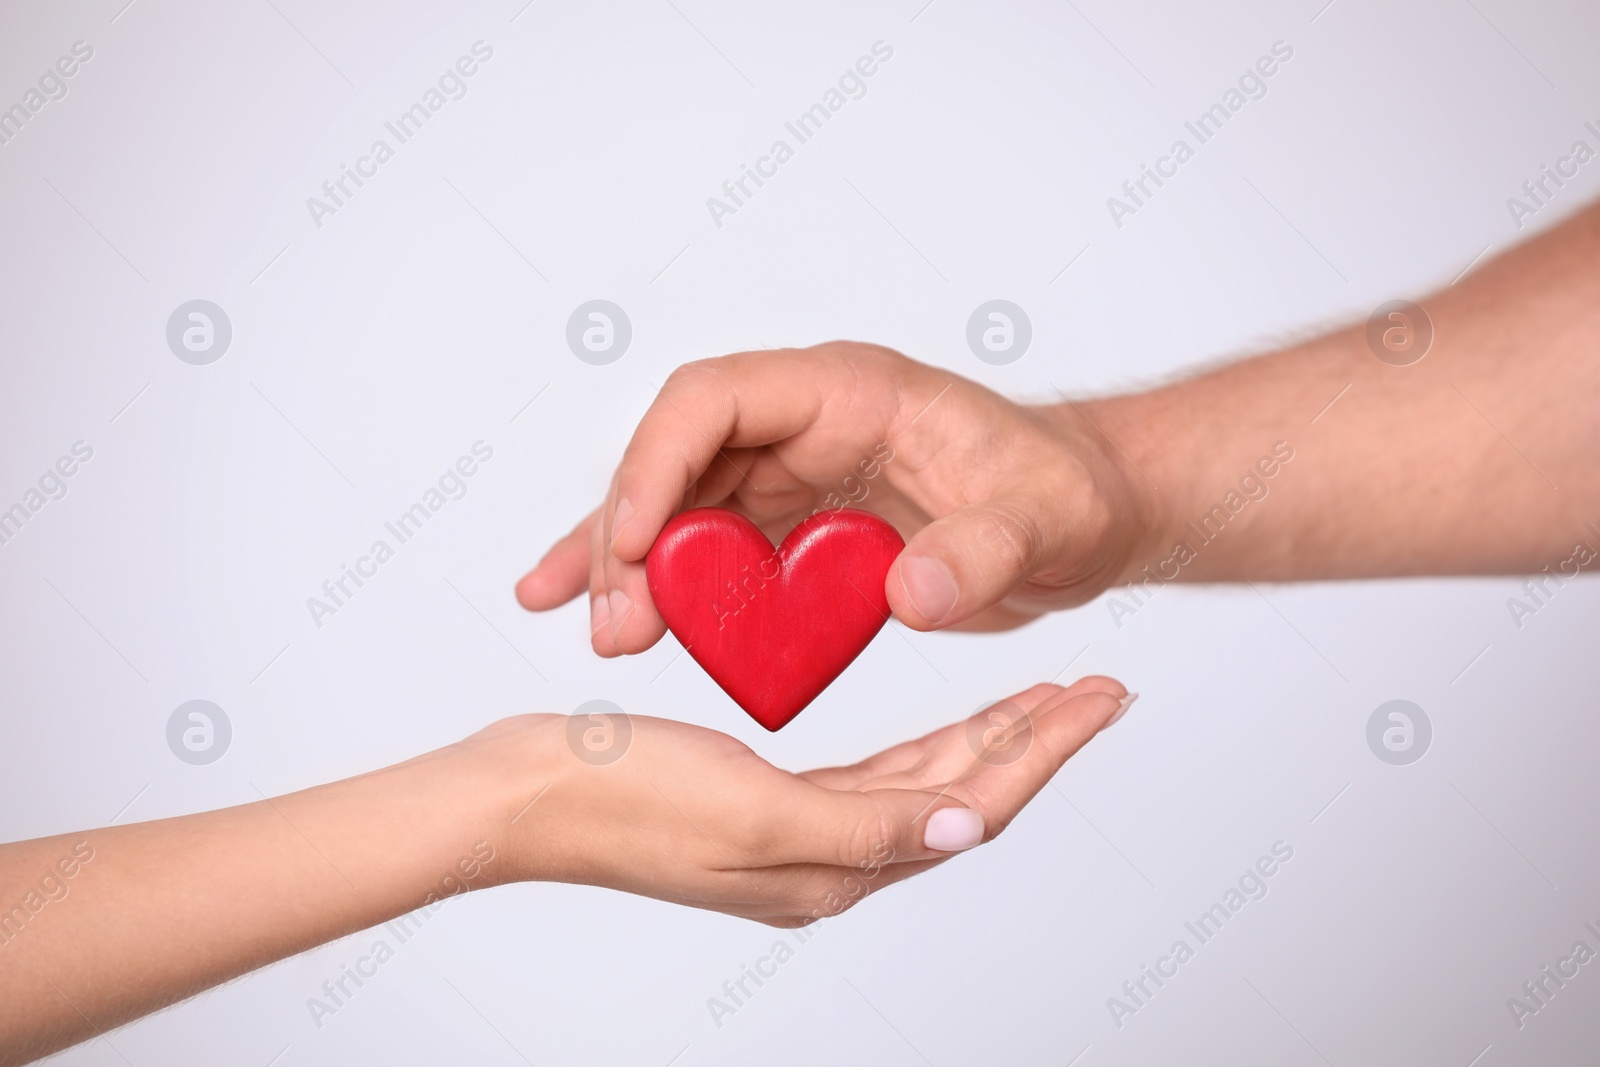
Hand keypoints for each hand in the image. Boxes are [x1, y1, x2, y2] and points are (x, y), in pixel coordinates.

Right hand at [471, 676, 1130, 925]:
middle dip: (1031, 743)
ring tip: (1039, 697)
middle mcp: (826, 861)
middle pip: (959, 796)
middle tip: (1094, 688)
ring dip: (984, 740)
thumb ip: (862, 826)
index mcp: (833, 867)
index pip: (972, 806)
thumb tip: (964, 826)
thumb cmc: (620, 798)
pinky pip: (870, 775)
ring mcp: (796, 835)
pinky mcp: (766, 802)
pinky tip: (937, 722)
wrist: (523, 795)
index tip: (1101, 698)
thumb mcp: (750, 811)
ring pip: (922, 784)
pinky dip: (918, 744)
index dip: (1042, 751)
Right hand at [514, 342, 1150, 655]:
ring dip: (633, 569)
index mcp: (849, 393)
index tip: (636, 544)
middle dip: (630, 537)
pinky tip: (601, 612)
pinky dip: (656, 583)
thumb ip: (985, 551)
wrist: (1082, 518)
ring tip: (606, 638)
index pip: (716, 399)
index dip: (658, 462)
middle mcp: (804, 426)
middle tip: (618, 627)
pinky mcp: (792, 531)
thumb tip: (912, 591)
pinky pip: (706, 550)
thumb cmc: (1067, 493)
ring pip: (678, 508)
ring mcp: (792, 477)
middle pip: (677, 460)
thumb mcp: (1046, 522)